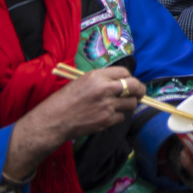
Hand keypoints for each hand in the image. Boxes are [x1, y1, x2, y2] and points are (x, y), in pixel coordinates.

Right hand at [6, 66, 141, 179]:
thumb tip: (119, 82)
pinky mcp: (106, 120)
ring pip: (131, 103)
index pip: (124, 72)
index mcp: (97, 76)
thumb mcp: (81, 81)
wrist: (53, 120)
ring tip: (121, 105)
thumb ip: (101, 80)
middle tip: (140, 93)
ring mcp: (107, 106)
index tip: (129, 82)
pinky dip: (118, 116)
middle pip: (134, 86)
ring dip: (129, 104)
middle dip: (140, 89)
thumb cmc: (63, 100)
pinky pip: (121, 117)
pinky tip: (108, 115)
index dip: (129, 77)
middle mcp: (105, 89)